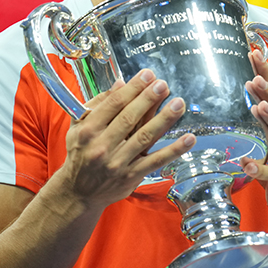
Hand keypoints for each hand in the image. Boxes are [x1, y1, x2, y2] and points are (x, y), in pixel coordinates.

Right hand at [57, 69, 194, 209]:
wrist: (79, 192)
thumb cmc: (80, 154)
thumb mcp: (78, 127)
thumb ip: (97, 104)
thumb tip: (120, 84)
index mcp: (89, 130)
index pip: (114, 104)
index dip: (133, 87)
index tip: (147, 75)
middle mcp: (102, 146)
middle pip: (130, 118)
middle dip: (149, 99)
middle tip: (163, 85)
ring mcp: (118, 162)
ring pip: (145, 137)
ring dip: (164, 119)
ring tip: (179, 104)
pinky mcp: (131, 176)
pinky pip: (155, 161)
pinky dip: (174, 150)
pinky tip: (188, 139)